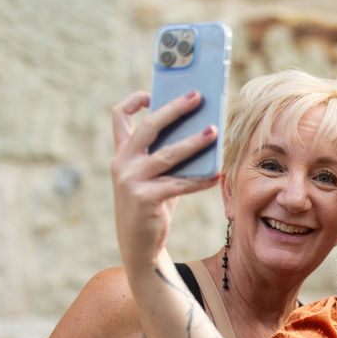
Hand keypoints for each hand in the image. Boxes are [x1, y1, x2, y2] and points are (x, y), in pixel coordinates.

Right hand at [111, 90, 221, 271]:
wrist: (139, 245)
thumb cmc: (154, 205)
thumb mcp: (156, 176)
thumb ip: (168, 155)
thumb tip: (201, 130)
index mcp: (123, 154)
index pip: (119, 117)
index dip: (135, 100)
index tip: (154, 91)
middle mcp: (122, 163)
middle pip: (149, 126)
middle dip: (174, 108)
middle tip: (197, 96)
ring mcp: (131, 181)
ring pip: (168, 154)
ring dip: (194, 142)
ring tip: (214, 131)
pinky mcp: (145, 199)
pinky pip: (179, 184)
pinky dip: (199, 180)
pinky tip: (216, 175)